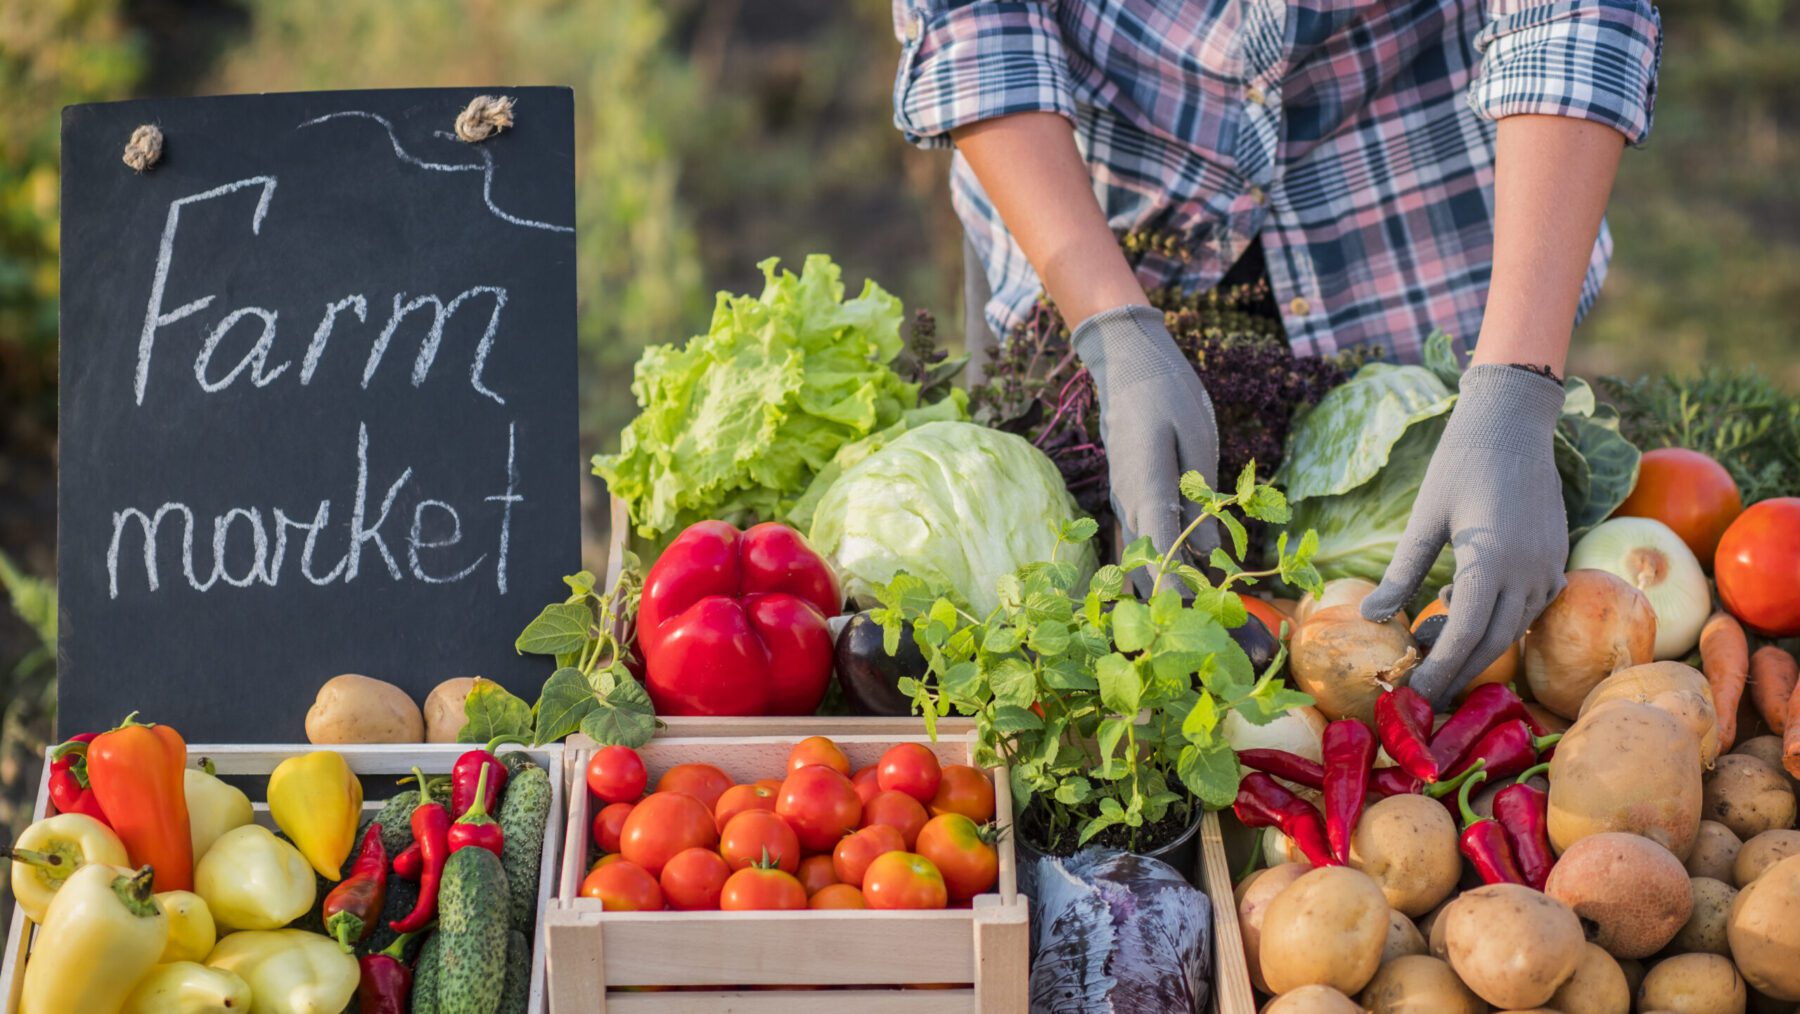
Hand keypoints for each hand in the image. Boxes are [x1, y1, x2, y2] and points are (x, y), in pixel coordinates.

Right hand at [1072, 305, 1218, 595]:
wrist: (1128, 366)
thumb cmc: (1168, 394)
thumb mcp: (1197, 438)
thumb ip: (1201, 496)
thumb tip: (1211, 552)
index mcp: (1146, 486)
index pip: (1159, 548)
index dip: (1175, 588)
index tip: (1192, 620)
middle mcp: (1127, 503)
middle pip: (1147, 566)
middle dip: (1175, 602)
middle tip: (1212, 635)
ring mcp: (1122, 503)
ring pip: (1140, 560)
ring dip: (1166, 590)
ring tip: (1201, 622)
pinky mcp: (1127, 501)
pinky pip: (1140, 544)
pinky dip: (1159, 569)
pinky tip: (1182, 590)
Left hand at [1360, 364, 1569, 706]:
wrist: (1512, 422)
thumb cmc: (1460, 463)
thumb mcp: (1423, 519)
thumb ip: (1403, 572)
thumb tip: (1372, 616)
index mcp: (1492, 561)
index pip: (1467, 635)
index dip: (1441, 670)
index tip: (1416, 695)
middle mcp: (1528, 570)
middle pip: (1493, 642)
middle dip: (1456, 670)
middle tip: (1422, 691)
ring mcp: (1549, 565)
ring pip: (1513, 628)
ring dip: (1474, 643)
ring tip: (1429, 641)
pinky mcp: (1556, 557)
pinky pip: (1530, 606)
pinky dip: (1498, 619)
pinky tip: (1461, 606)